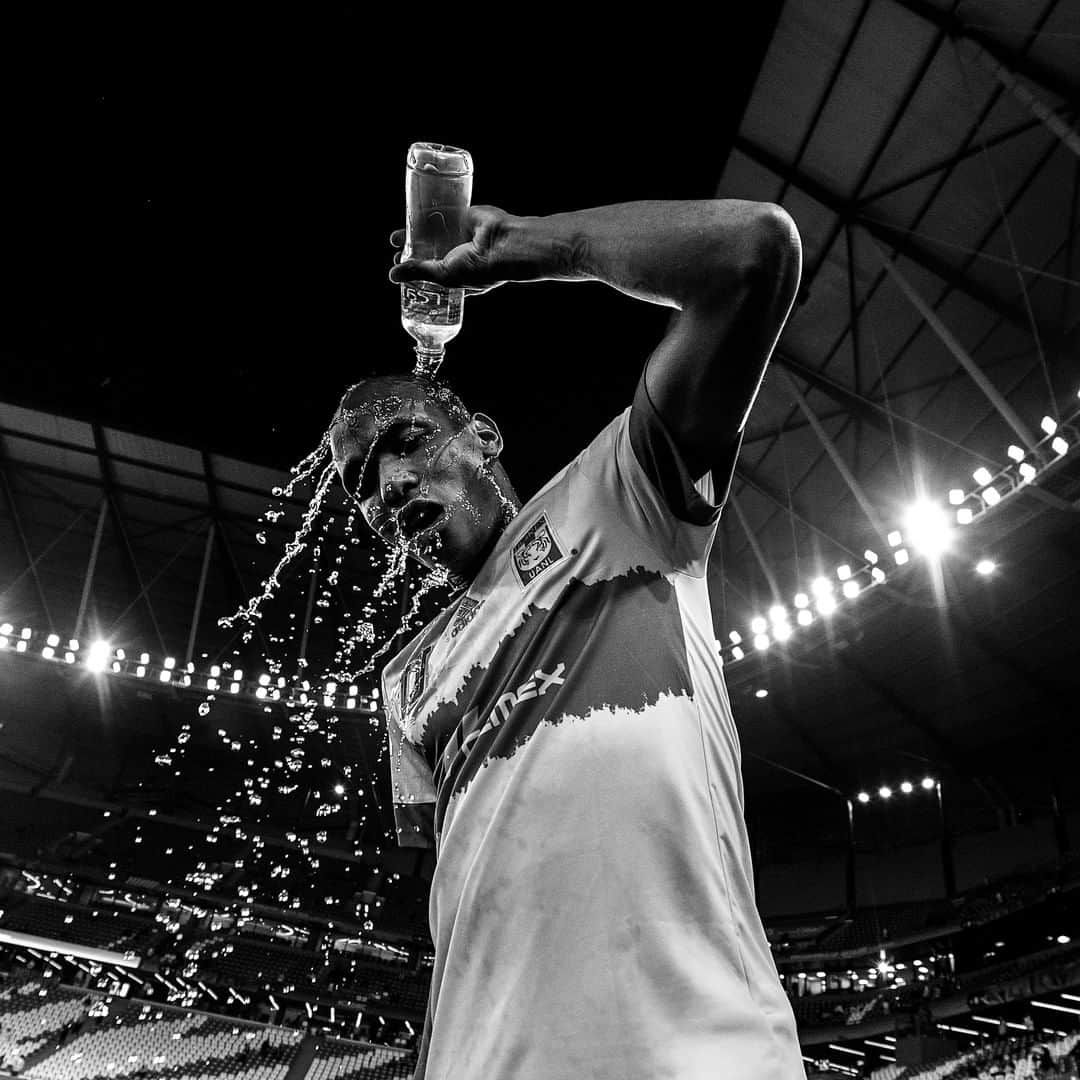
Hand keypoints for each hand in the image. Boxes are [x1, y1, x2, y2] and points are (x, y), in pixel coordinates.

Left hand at [388, 205, 511, 295]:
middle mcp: (458, 255)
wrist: (503, 245)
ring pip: (433, 232)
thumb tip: (393, 275)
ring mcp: (460, 235)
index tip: (398, 264)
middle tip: (396, 247)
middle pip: (429, 250)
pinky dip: (428, 213)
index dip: (413, 269)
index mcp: (457, 275)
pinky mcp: (462, 216)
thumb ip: (418, 272)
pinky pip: (442, 212)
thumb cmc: (481, 269)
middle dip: (411, 249)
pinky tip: (413, 213)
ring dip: (415, 232)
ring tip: (397, 235)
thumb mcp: (444, 275)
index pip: (430, 272)